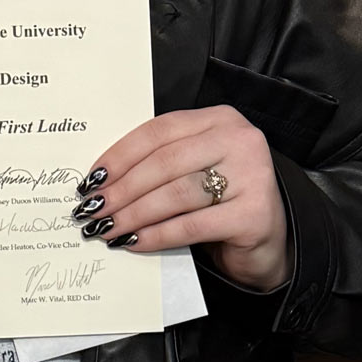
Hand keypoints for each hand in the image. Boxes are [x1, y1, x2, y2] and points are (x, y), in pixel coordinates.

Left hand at [72, 106, 288, 290]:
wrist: (270, 241)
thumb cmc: (223, 202)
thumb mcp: (195, 170)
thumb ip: (162, 163)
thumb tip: (102, 180)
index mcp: (219, 119)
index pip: (159, 131)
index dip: (120, 155)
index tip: (92, 178)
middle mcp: (239, 140)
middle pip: (164, 162)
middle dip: (121, 188)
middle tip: (93, 208)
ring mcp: (252, 175)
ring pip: (175, 193)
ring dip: (133, 213)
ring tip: (107, 228)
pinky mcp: (254, 214)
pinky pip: (191, 225)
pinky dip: (157, 235)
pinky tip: (135, 242)